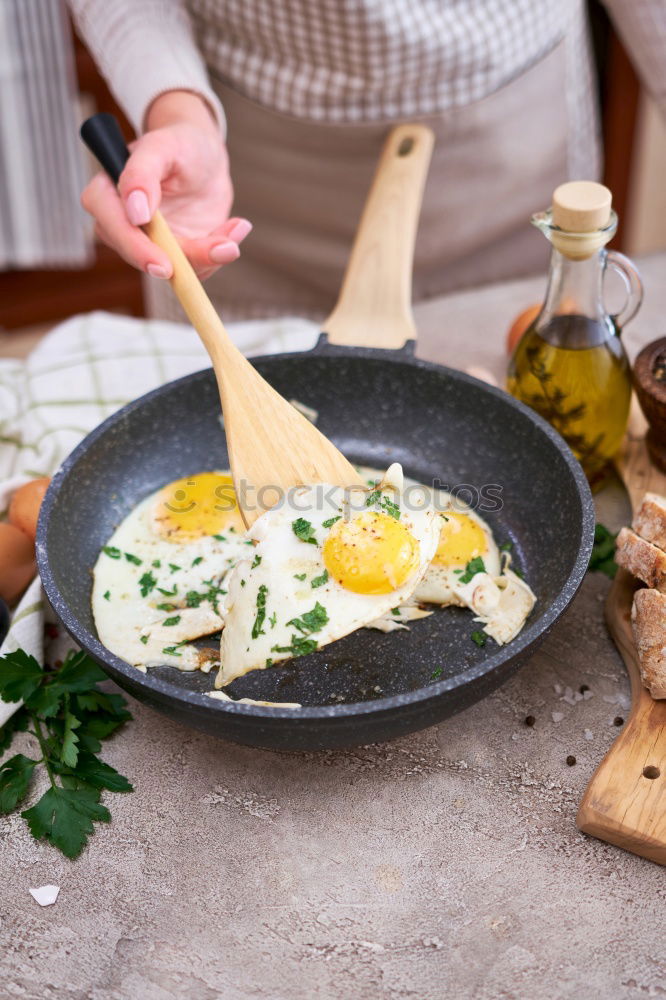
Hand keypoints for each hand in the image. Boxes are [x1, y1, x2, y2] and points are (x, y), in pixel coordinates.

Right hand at [81, 91, 250, 280]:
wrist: (205, 157)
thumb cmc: (180, 142)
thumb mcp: (163, 146)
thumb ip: (142, 173)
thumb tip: (135, 213)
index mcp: (108, 194)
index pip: (112, 227)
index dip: (136, 250)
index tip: (164, 265)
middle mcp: (123, 224)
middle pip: (142, 256)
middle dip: (184, 260)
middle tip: (223, 249)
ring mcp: (150, 243)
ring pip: (174, 267)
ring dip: (209, 256)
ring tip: (235, 228)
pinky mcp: (176, 253)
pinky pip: (195, 266)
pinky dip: (219, 251)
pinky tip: (235, 227)